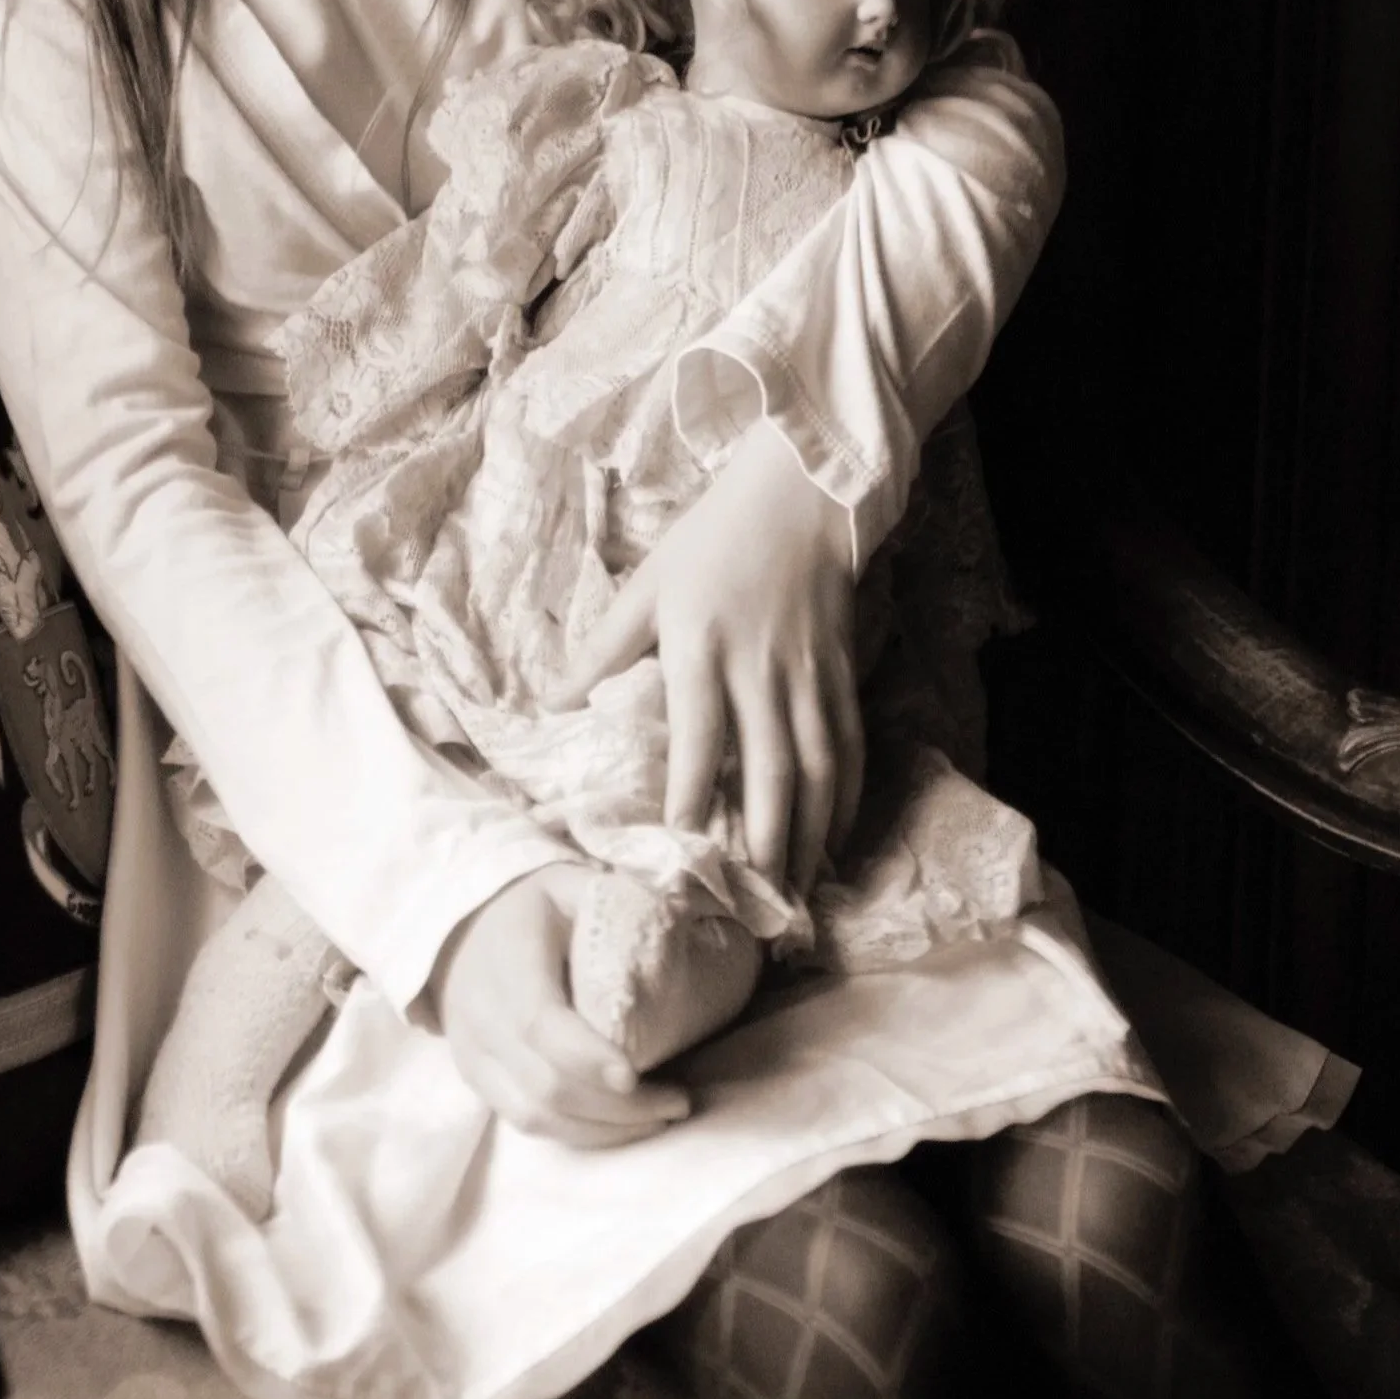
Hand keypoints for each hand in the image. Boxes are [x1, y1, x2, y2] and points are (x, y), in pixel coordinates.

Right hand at [426, 869, 691, 1148]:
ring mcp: (473, 1054)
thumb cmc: (530, 907)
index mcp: (506, 960)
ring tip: (660, 1118)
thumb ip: (615, 901)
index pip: (539, 1023)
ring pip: (534, 1116)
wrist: (459, 926)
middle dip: (617, 1106)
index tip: (635, 1076)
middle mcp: (480, 1015)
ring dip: (603, 1128)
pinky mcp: (477, 1079)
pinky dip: (579, 1133)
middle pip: (544, 1083)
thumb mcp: (569, 884)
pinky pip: (525, 1122)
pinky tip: (621, 1124)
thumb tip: (677, 923)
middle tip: (678, 1101)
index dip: (585, 1057)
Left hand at [549, 418, 863, 893]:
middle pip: (771, 772)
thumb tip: (549, 708)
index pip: (698, 739)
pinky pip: (850, 749)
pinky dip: (845, 801)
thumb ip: (600, 654)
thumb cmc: (712, 541)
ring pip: (818, 771)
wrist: (801, 494)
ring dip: (808, 838)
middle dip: (765, 843)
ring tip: (795, 893)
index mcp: (703, 650)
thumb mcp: (645, 589)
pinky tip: (834, 842)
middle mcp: (762, 673)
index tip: (683, 853)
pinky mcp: (842, 676)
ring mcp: (809, 678)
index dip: (691, 799)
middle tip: (756, 904)